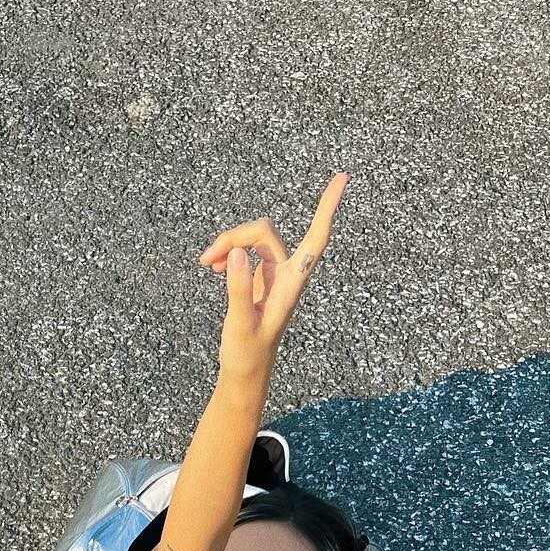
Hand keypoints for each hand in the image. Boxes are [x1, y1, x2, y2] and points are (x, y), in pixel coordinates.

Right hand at [198, 172, 350, 382]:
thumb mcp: (240, 323)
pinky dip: (228, 254)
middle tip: (206, 261)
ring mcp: (274, 275)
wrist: (245, 373)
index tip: (343, 177)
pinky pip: (246, 252)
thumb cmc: (247, 353)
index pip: (316, 238)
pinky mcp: (260, 279)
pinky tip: (213, 268)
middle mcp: (286, 274)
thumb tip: (237, 253)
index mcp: (291, 283)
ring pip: (253, 240)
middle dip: (235, 236)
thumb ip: (239, 288)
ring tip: (206, 264)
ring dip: (229, 244)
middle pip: (265, 232)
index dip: (327, 207)